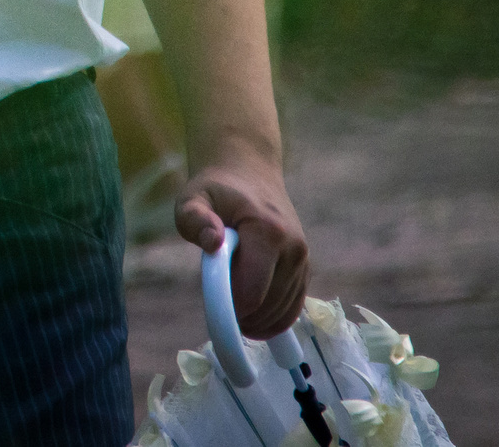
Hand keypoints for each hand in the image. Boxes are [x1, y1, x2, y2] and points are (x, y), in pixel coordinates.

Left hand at [176, 157, 309, 337]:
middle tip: (219, 313)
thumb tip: (212, 242)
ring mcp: (303, 260)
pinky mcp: (305, 269)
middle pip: (270, 304)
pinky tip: (255, 324)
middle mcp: (294, 248)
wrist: (247, 175)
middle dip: (244, 317)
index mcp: (268, 231)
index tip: (214, 311)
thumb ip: (195, 218)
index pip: (254, 289)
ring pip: (284, 310)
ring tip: (233, 316)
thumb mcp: (193, 198)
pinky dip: (276, 320)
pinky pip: (294, 306)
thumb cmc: (215, 190)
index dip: (233, 309)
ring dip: (259, 322)